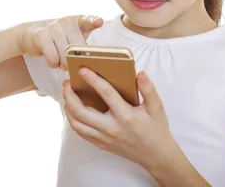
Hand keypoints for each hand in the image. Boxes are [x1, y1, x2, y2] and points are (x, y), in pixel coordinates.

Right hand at [19, 15, 103, 70]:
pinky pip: (53, 58)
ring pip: (65, 56)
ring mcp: (53, 28)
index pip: (87, 21)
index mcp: (78, 21)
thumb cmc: (60, 39)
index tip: (99, 22)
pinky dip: (53, 64)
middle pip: (77, 48)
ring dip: (63, 64)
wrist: (33, 35)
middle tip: (69, 61)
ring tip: (60, 60)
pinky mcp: (42, 36)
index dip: (94, 21)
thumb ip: (83, 46)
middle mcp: (66, 22)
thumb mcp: (74, 38)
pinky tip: (51, 59)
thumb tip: (90, 62)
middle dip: (74, 60)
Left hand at [62, 68, 176, 169]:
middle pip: (82, 112)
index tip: (82, 70)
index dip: (93, 80)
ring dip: (68, 108)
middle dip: (70, 95)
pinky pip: (81, 132)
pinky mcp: (101, 144)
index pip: (106, 94)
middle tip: (66, 82)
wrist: (155, 155)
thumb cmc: (156, 129)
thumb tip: (140, 74)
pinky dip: (73, 119)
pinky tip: (72, 109)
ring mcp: (104, 138)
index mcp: (126, 116)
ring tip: (67, 94)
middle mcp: (112, 128)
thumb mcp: (157, 108)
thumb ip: (149, 89)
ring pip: (77, 124)